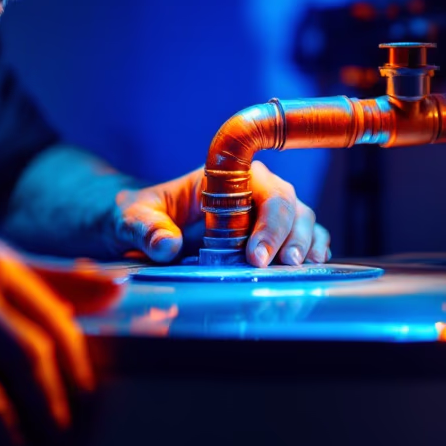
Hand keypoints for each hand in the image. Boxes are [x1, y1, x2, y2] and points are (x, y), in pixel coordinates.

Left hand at [113, 161, 329, 266]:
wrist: (141, 225)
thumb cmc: (141, 214)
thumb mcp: (132, 217)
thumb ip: (145, 228)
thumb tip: (166, 245)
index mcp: (223, 176)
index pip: (259, 186)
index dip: (265, 220)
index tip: (254, 254)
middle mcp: (251, 188)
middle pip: (287, 203)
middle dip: (287, 235)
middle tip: (274, 266)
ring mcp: (263, 210)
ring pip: (301, 217)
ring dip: (305, 242)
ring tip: (296, 268)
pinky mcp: (269, 232)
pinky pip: (304, 234)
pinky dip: (313, 248)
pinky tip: (312, 265)